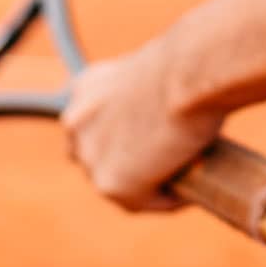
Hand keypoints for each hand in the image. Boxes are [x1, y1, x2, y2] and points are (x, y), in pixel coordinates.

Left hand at [63, 44, 223, 213]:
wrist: (190, 73)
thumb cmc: (189, 64)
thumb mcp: (158, 73)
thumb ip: (148, 99)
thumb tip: (169, 122)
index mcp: (85, 88)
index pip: (93, 127)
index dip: (122, 138)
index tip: (152, 143)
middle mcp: (76, 122)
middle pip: (98, 159)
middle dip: (130, 163)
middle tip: (170, 163)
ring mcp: (90, 155)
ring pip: (120, 184)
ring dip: (149, 184)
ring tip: (186, 176)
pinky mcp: (111, 183)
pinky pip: (144, 201)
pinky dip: (168, 199)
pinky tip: (189, 186)